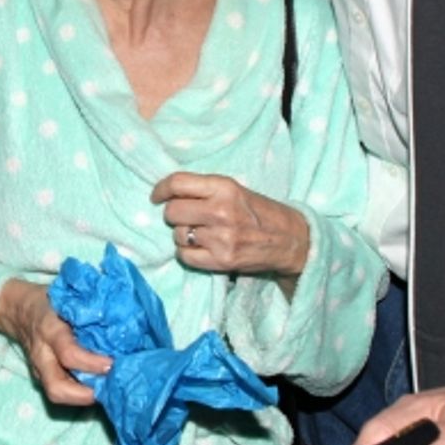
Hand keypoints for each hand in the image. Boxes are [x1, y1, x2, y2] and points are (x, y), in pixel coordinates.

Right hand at [0, 278, 111, 405]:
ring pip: (56, 394)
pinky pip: (59, 391)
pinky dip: (79, 393)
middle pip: (56, 388)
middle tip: (110, 389)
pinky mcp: (40, 377)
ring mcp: (38, 369)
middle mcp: (42, 354)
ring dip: (84, 398)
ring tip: (107, 390)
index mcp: (49, 329)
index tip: (113, 364)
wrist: (20, 309)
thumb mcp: (69, 297)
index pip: (69, 354)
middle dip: (85, 396)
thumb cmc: (51, 300)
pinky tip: (98, 387)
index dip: (92, 363)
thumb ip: (91, 309)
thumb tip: (124, 320)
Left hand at [151, 172, 309, 284]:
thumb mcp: (235, 190)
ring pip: (177, 235)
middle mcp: (220, 211)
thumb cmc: (258, 211)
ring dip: (182, 235)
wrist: (288, 239)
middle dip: (173, 215)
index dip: (161, 189)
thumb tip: (167, 193)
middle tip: (185, 217)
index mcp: (224, 187)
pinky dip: (187, 253)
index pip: (178, 183)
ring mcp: (220, 238)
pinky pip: (184, 256)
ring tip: (200, 233)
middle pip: (172, 212)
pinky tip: (200, 248)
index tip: (156, 196)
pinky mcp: (221, 261)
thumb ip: (204, 190)